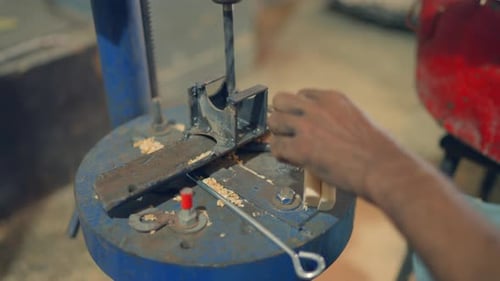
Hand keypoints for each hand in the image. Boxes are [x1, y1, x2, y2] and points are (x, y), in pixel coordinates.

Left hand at [268, 89, 402, 198]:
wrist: (382, 168)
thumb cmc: (377, 150)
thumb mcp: (356, 119)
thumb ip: (335, 118)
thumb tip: (325, 129)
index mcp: (332, 98)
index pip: (302, 95)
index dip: (299, 111)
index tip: (301, 122)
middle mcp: (316, 107)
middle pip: (280, 101)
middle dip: (282, 117)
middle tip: (288, 133)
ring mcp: (307, 126)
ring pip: (273, 121)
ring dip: (279, 135)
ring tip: (289, 147)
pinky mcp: (301, 148)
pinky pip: (276, 147)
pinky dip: (280, 155)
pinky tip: (291, 160)